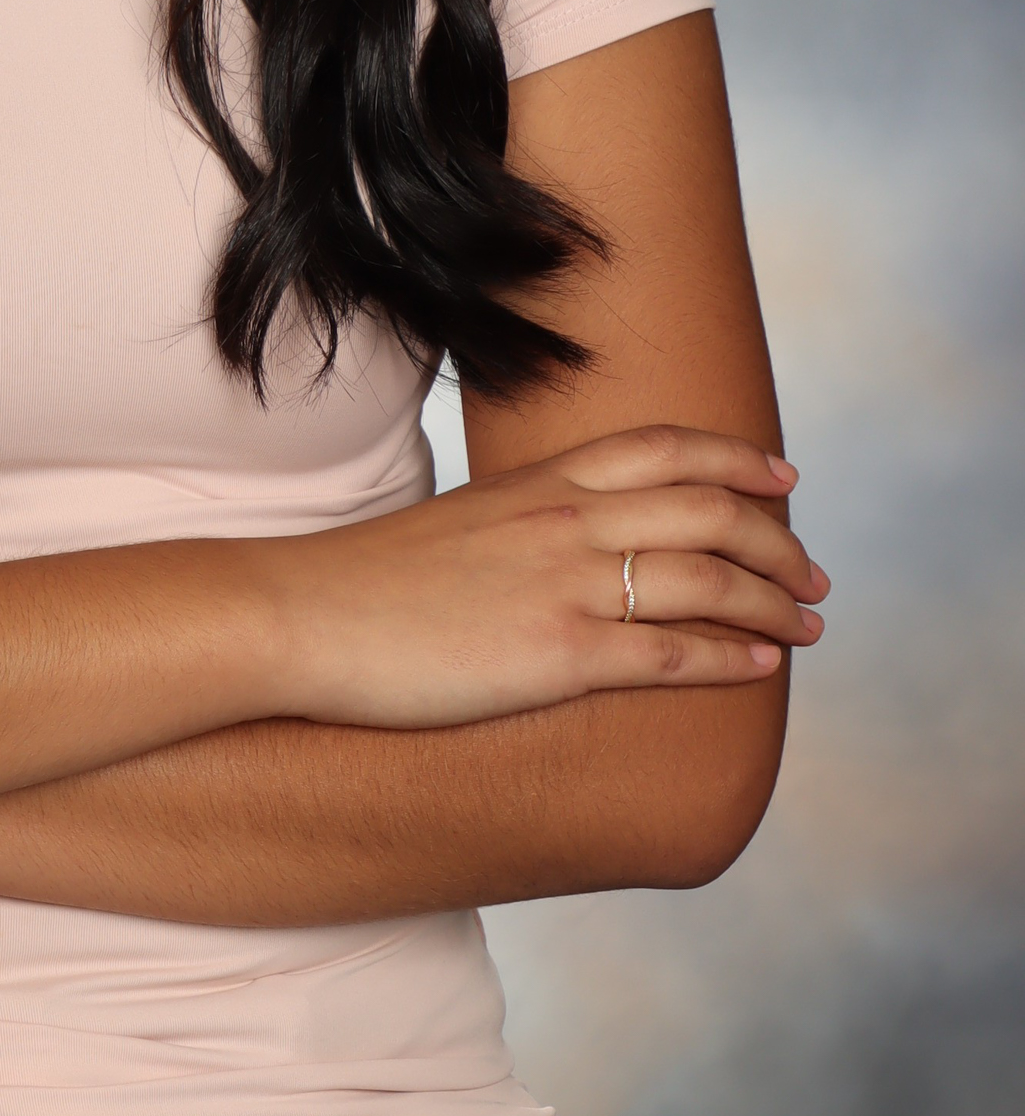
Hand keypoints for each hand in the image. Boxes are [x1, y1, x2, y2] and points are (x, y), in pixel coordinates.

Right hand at [265, 424, 827, 728]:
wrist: (299, 616)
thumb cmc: (362, 582)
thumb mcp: (455, 526)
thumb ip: (517, 526)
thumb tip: (555, 547)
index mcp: (537, 483)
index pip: (662, 448)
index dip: (734, 458)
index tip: (782, 476)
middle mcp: (563, 520)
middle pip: (707, 509)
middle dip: (778, 540)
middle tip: (815, 573)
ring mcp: (564, 584)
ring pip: (708, 578)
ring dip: (774, 602)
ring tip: (809, 625)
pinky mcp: (557, 652)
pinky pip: (672, 652)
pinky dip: (731, 657)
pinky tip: (761, 667)